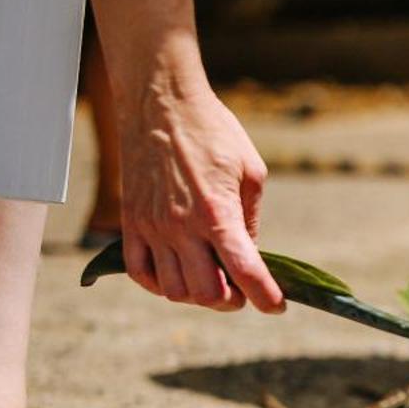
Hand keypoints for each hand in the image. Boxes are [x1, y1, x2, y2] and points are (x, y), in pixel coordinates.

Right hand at [119, 77, 283, 313]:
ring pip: (174, 291)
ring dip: (197, 295)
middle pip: (207, 293)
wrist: (159, 101)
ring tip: (213, 279)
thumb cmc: (213, 131)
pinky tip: (178, 275)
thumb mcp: (251, 172)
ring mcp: (152, 227)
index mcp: (218, 213)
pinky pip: (140, 273)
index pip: (245, 272)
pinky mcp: (131, 223)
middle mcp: (181, 226)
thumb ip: (251, 219)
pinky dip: (160, 285)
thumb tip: (251, 254)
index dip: (265, 297)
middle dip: (232, 300)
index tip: (277, 305)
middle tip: (242, 291)